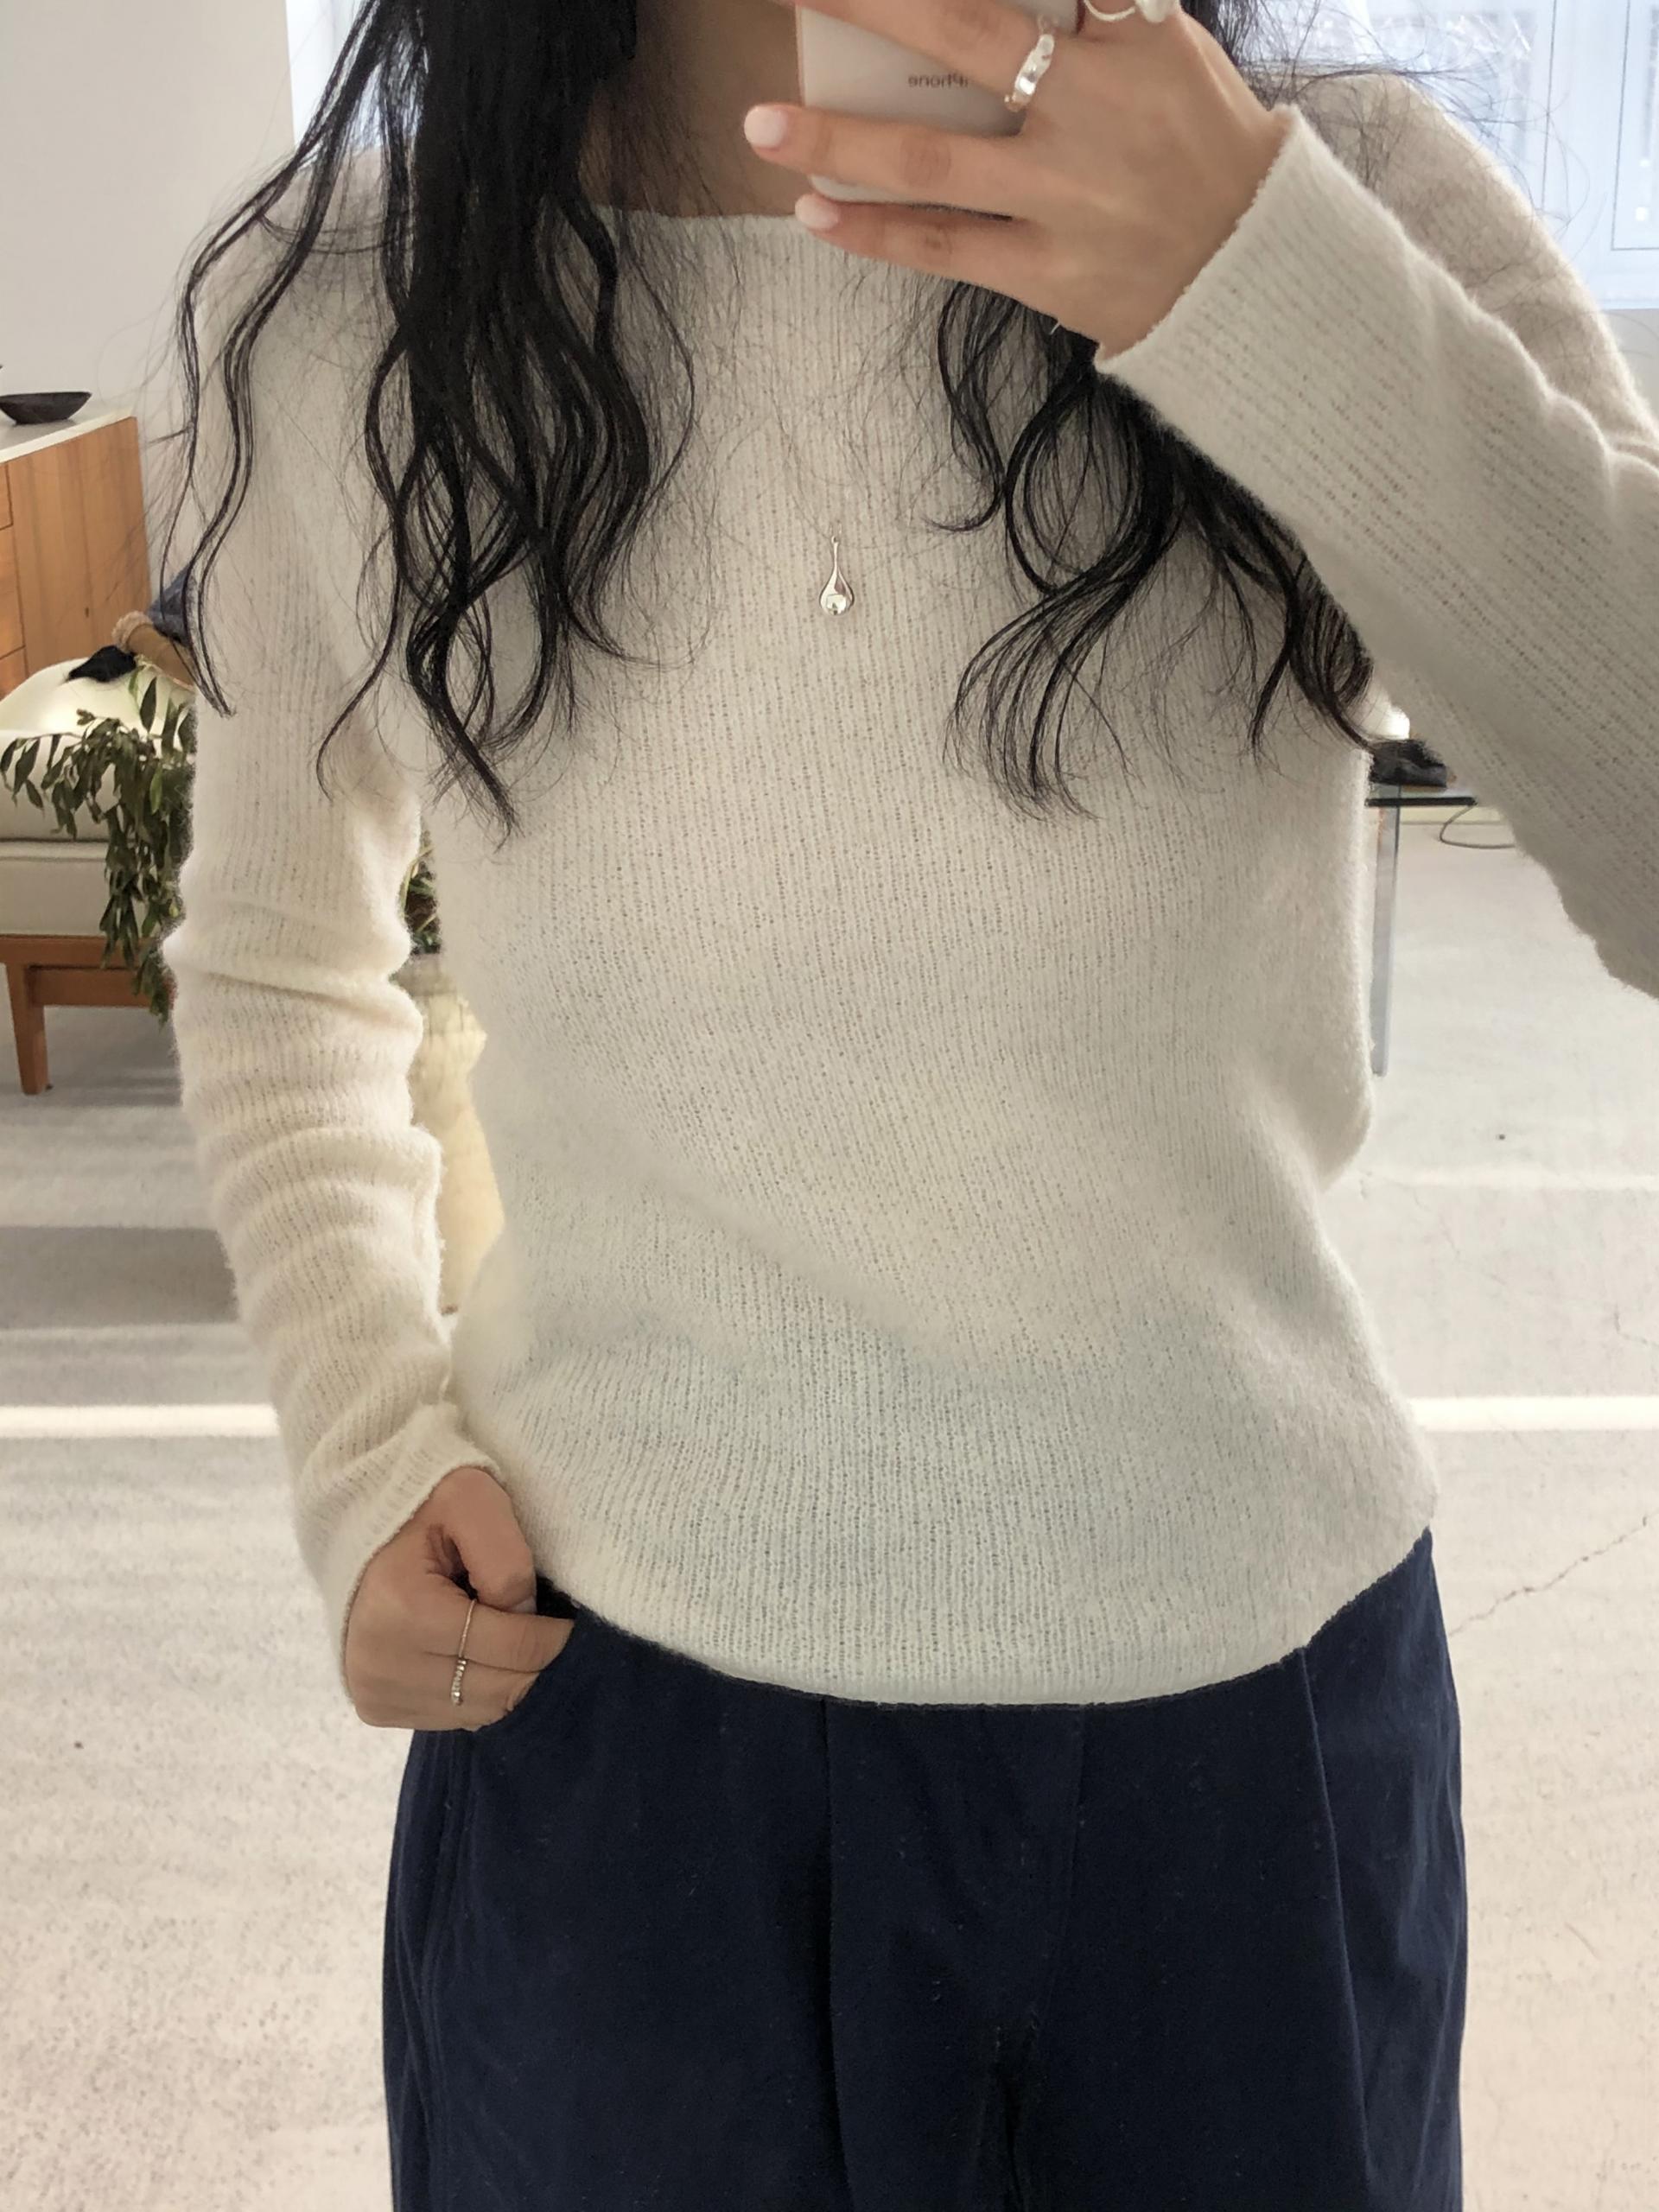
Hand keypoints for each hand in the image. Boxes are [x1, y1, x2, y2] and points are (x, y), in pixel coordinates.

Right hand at [343, 1462, 572, 1729]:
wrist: (355, 1526)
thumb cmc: (421, 1505)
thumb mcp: (471, 1501)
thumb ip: (506, 1559)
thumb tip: (527, 1619)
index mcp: (403, 1611)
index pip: (512, 1647)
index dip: (554, 1636)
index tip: (573, 1621)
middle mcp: (381, 1665)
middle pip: (500, 1690)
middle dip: (535, 1662)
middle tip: (551, 1632)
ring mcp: (375, 1693)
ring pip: (483, 1711)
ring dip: (509, 1680)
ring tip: (509, 1637)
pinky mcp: (377, 1709)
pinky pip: (456, 1717)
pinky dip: (480, 1691)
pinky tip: (476, 1653)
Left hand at [744, 0, 1291, 358]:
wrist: (1248, 270)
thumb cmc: (1195, 143)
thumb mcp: (1164, 47)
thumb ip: (1092, 8)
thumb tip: (1017, 6)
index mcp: (1129, 38)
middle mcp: (1095, 110)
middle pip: (965, 34)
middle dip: (871, 2)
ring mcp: (1067, 198)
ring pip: (932, 161)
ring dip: (836, 139)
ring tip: (760, 125)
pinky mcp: (1047, 272)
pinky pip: (942, 249)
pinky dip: (872, 231)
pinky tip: (812, 210)